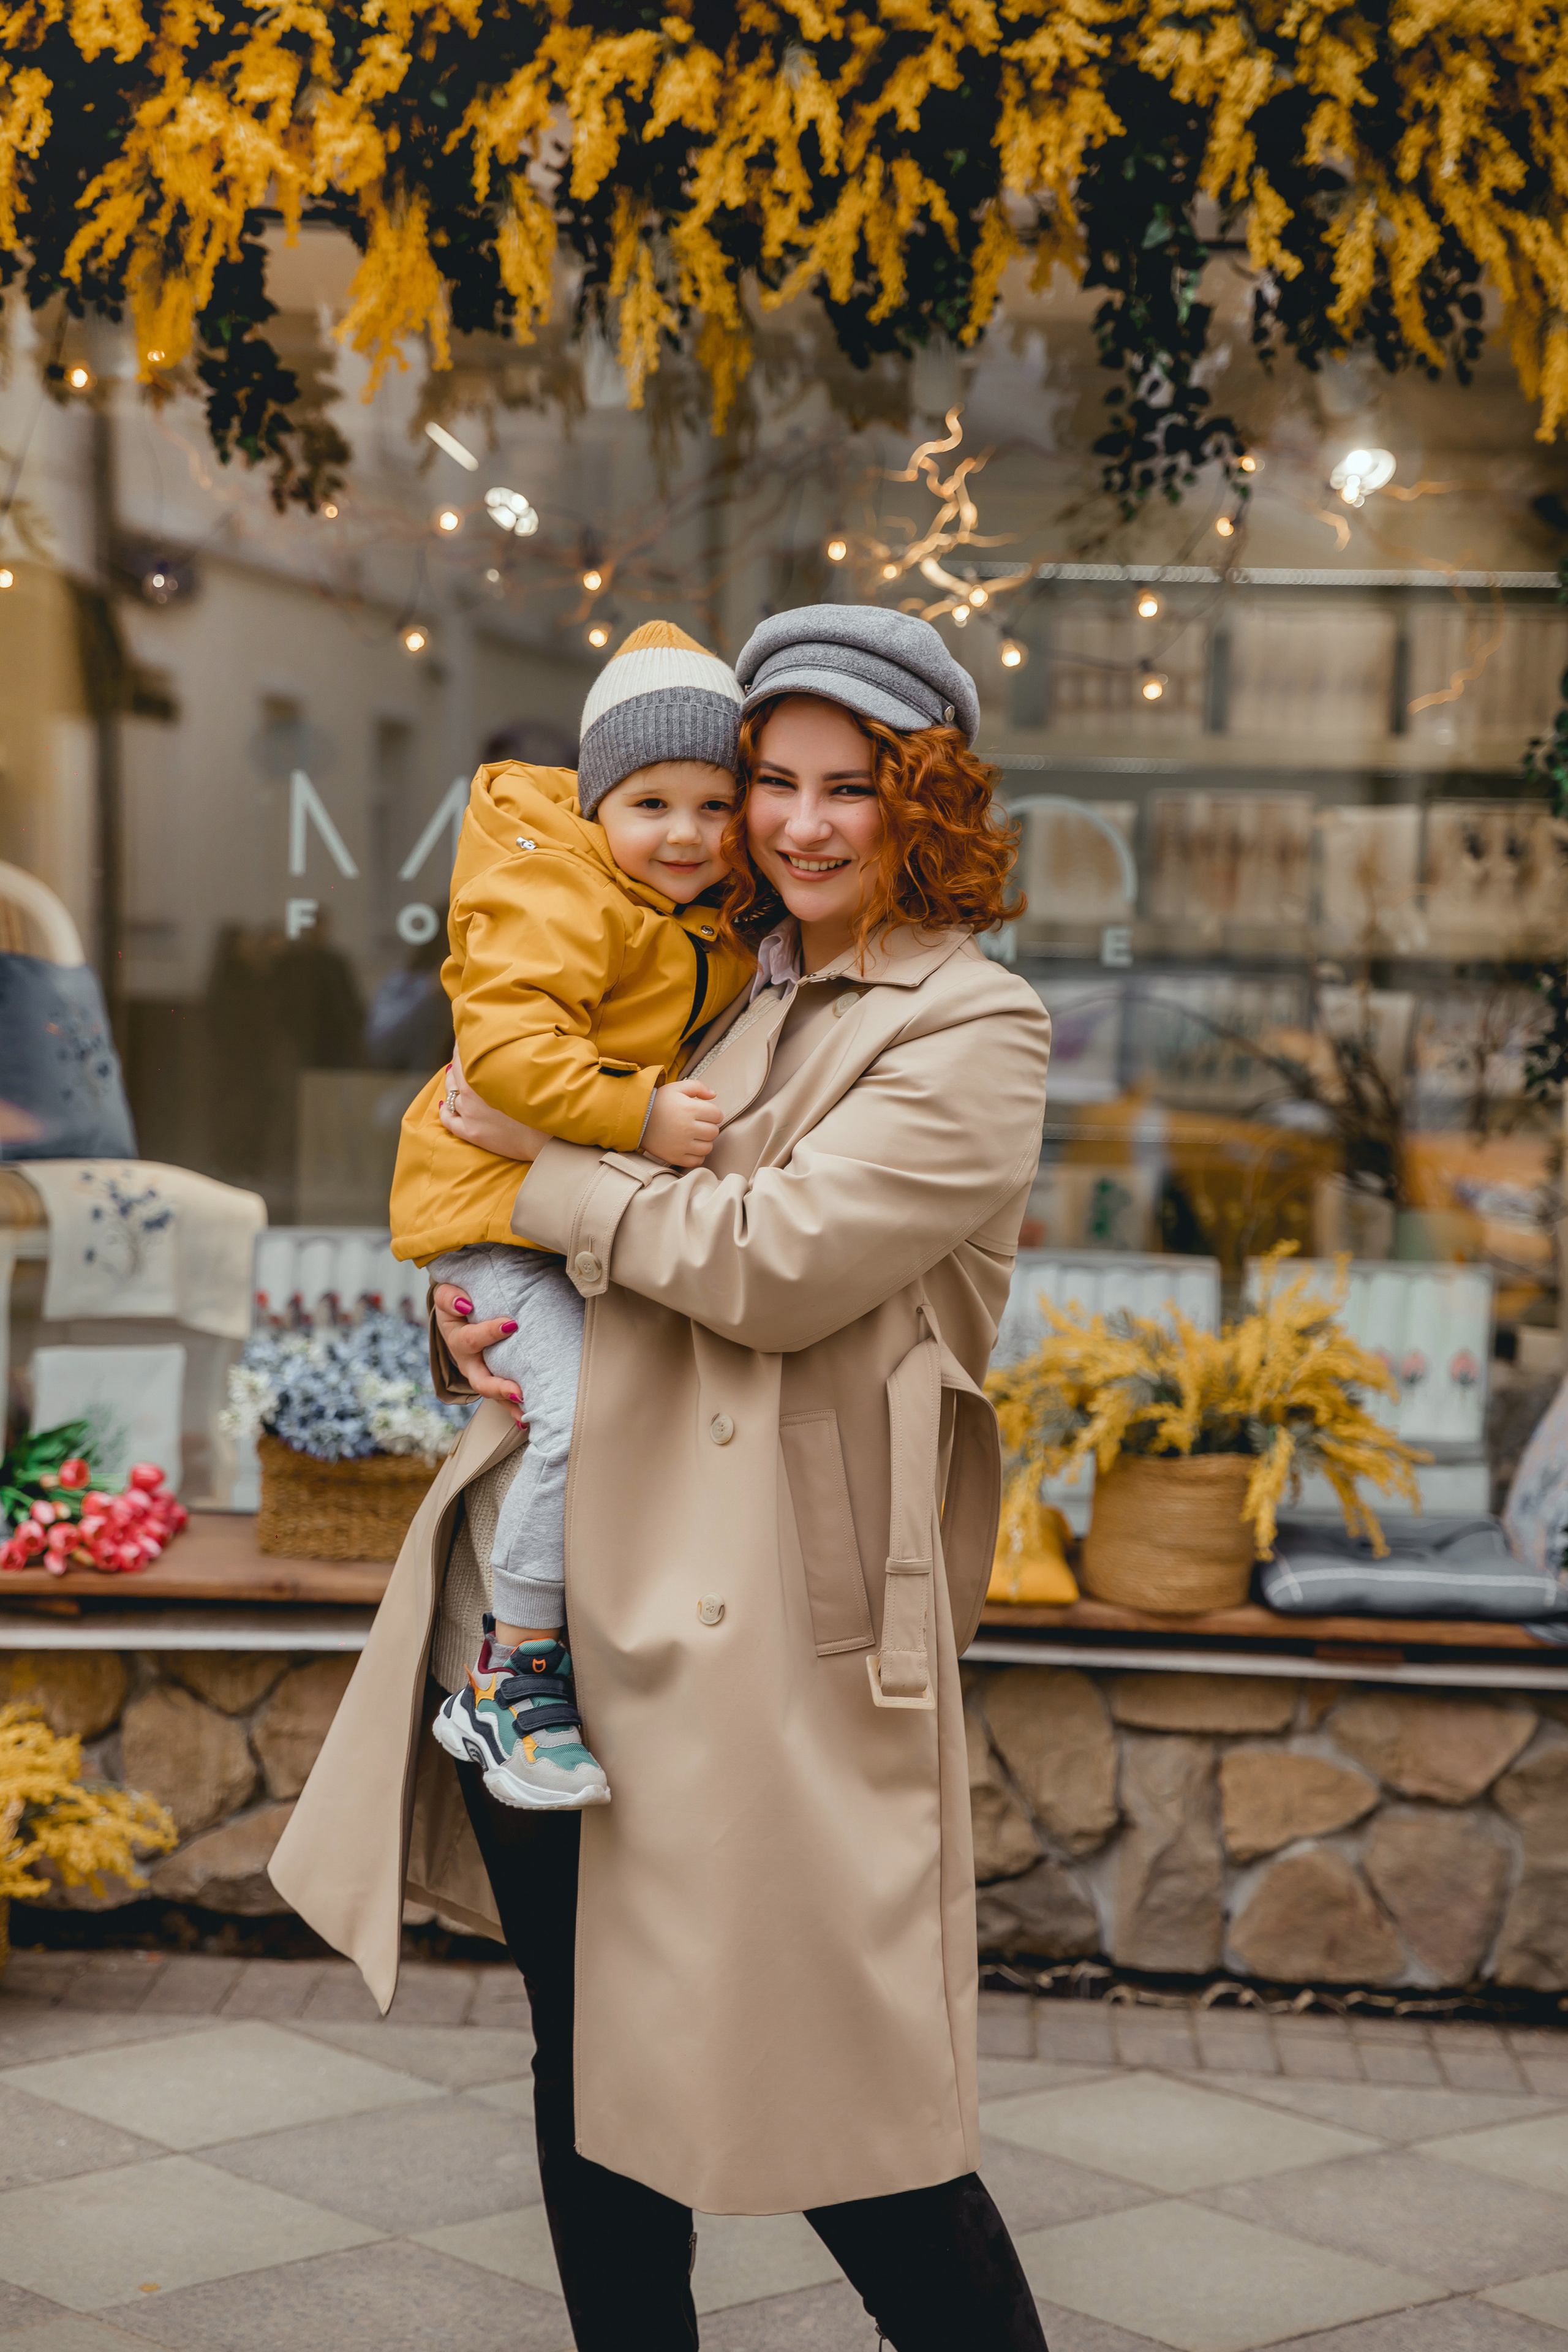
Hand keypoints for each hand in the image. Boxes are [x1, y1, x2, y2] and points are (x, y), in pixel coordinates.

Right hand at [431, 1283, 527, 1419]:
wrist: (457, 1313)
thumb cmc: (456, 1304)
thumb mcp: (446, 1294)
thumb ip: (450, 1298)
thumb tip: (465, 1304)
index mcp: (457, 1338)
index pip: (471, 1338)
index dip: (489, 1332)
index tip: (511, 1324)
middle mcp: (468, 1362)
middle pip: (480, 1380)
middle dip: (499, 1387)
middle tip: (517, 1391)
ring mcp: (479, 1374)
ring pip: (492, 1394)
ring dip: (509, 1404)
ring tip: (526, 1414)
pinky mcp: (492, 1379)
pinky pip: (502, 1398)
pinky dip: (513, 1410)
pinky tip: (527, 1420)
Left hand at [438, 1045, 549, 1160]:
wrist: (547, 1135)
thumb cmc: (544, 1099)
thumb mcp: (525, 1070)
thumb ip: (508, 1055)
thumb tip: (500, 1043)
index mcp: (483, 1074)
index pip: (463, 1054)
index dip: (463, 1046)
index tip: (465, 1040)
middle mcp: (470, 1094)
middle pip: (453, 1074)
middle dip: (456, 1065)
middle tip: (462, 1060)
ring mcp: (469, 1114)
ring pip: (450, 1095)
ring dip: (452, 1087)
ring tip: (456, 1082)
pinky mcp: (471, 1132)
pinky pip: (448, 1120)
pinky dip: (444, 1111)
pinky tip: (444, 1107)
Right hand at [644, 1079, 720, 1168]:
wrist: (635, 1118)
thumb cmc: (657, 1102)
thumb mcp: (676, 1088)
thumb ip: (697, 1087)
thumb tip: (713, 1095)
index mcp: (690, 1109)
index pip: (717, 1115)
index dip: (713, 1113)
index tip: (705, 1114)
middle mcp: (687, 1128)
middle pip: (714, 1132)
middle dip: (709, 1127)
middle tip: (699, 1124)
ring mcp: (681, 1144)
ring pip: (708, 1148)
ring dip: (704, 1142)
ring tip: (694, 1136)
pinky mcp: (675, 1157)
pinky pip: (697, 1161)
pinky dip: (697, 1155)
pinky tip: (690, 1147)